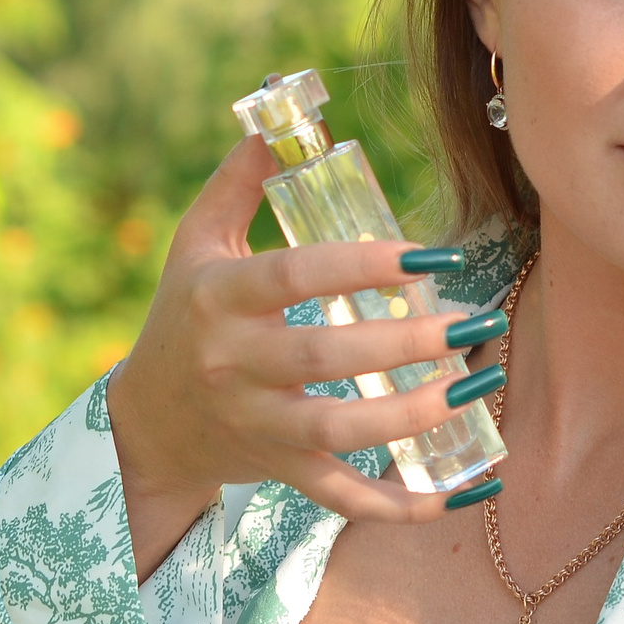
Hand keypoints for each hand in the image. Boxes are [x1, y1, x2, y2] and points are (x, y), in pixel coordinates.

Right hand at [107, 137, 503, 576]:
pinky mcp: (278, 472)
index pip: (294, 277)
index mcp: (218, 298)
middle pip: (323, 359)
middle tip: (471, 322)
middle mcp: (233, 366)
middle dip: (404, 342)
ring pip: (338, 434)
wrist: (148, 423)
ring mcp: (256, 425)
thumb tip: (278, 118)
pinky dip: (402, 505)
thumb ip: (237, 183)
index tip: (429, 252)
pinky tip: (462, 491)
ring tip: (476, 385)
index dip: (362, 265)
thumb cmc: (183, 316)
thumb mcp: (195, 244)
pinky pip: (343, 499)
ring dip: (413, 417)